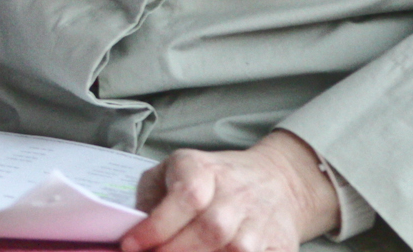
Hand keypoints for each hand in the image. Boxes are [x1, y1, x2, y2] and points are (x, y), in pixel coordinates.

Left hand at [122, 132, 337, 251]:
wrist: (276, 180)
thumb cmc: (211, 178)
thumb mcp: (173, 170)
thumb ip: (150, 197)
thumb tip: (133, 229)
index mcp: (204, 169)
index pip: (186, 197)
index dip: (158, 226)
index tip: (131, 245)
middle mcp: (236, 194)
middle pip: (209, 230)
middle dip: (174, 251)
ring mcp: (261, 222)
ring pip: (235, 250)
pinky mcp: (281, 247)